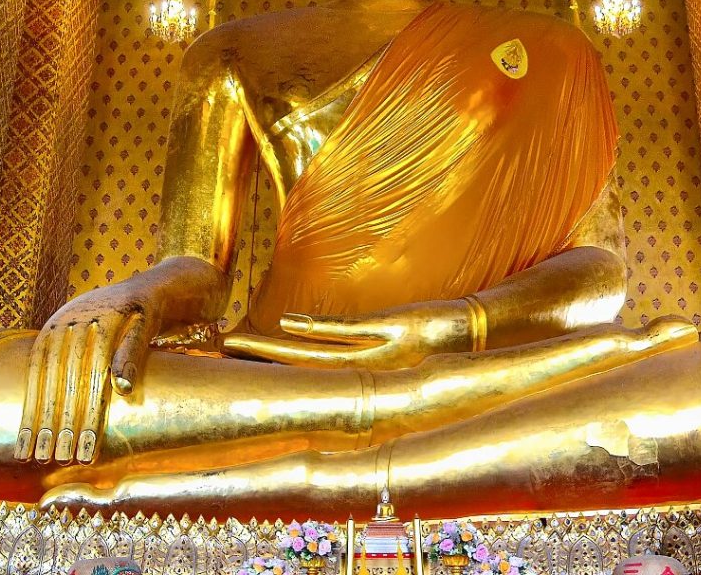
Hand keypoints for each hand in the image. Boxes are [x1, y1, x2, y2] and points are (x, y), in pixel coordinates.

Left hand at [15, 257, 223, 465]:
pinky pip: (129, 344)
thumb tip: (38, 421)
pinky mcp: (138, 308)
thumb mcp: (89, 344)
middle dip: (57, 421)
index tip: (26, 451)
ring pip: (92, 368)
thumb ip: (66, 373)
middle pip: (63, 376)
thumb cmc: (117, 324)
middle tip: (53, 457)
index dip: (33, 413)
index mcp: (58, 323)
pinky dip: (125, 365)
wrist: (157, 287)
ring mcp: (108, 309)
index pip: (38, 374)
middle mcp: (78, 314)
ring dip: (87, 412)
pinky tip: (121, 393)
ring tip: (81, 448)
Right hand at [222, 299, 473, 368]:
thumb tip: (341, 347)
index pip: (310, 378)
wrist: (478, 334)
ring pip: (316, 355)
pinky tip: (287, 322)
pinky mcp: (392, 330)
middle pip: (301, 370)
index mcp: (365, 378)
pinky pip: (346, 331)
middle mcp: (365, 372)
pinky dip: (315, 329)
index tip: (238, 368)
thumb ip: (371, 353)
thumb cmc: (438, 342)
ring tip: (241, 343)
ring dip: (276, 349)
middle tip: (222, 355)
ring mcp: (376, 352)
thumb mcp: (403, 352)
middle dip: (260, 363)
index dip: (273, 374)